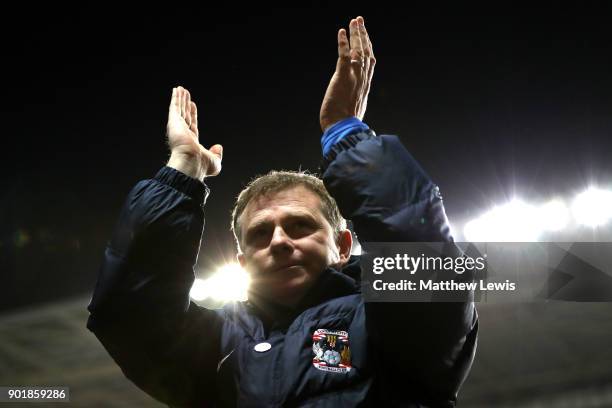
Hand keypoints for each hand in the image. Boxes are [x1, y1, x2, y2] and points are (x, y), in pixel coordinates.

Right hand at [166, 86, 222, 180]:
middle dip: (184, 104)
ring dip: (180, 98)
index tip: (192, 105)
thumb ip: (216, 154)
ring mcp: (178, 128)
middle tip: (184, 94)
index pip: (192, 124)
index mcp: (191, 142)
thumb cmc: (202, 167)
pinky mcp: (174, 123)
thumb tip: (218, 147)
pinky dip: (175, 99)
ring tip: (180, 89)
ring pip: (179, 110)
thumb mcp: (215, 161)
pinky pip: (175, 108)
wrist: (192, 165)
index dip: (192, 114)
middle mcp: (183, 134)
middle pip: (184, 115)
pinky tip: (176, 91)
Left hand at [320, 16, 375, 130]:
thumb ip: (355, 101)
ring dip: (356, 34)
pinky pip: (344, 56)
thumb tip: (354, 104)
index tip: (366, 36)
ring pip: (358, 50)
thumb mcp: (355, 110)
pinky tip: (341, 31)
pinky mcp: (343, 77)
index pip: (369, 62)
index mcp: (365, 86)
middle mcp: (362, 78)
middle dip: (363, 34)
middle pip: (366, 51)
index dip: (368, 47)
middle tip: (359, 20)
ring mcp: (354, 77)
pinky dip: (343, 43)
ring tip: (354, 21)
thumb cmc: (346, 124)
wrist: (343, 128)